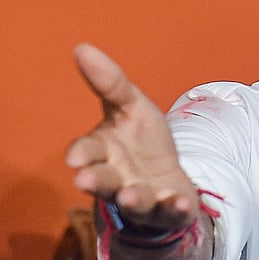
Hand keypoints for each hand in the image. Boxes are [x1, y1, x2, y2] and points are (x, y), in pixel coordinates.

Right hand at [66, 43, 198, 230]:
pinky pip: (172, 212)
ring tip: (132, 196)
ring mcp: (143, 198)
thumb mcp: (131, 106)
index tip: (74, 158)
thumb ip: (110, 83)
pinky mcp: (169, 210)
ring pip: (135, 202)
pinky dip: (177, 208)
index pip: (87, 152)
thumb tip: (80, 46)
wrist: (169, 178)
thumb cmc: (142, 142)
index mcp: (104, 152)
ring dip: (133, 199)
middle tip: (84, 180)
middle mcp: (118, 179)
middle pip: (104, 182)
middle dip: (96, 181)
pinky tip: (183, 203)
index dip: (82, 154)